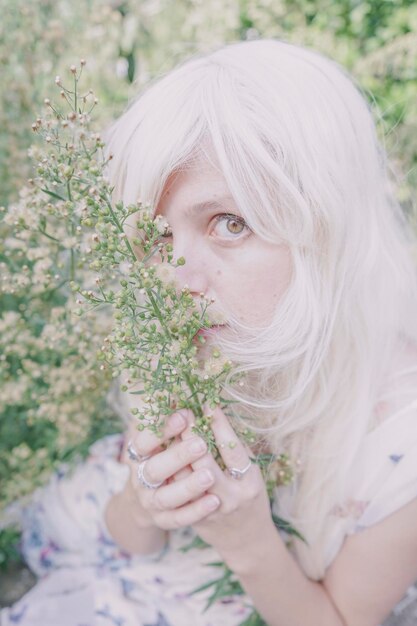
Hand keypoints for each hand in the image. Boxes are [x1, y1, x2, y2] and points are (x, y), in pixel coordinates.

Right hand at [129, 411, 220, 528]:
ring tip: (209, 475)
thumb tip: (181, 391)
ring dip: (188, 486)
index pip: (143, 441)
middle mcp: (141, 479)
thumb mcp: (157, 441)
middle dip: (178, 456)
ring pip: (167, 497)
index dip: (161, 429)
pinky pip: (179, 519)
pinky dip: (195, 511)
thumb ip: (166, 421)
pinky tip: (214, 501)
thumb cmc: (159, 460)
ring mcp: (151, 503)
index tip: (184, 414)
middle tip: (200, 444)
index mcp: (138, 455)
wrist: (145, 506)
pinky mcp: (164, 521)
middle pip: (155, 469)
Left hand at [179, 406, 275, 567]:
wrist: (245, 540)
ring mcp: (210, 511)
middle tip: (183, 412)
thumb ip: (236, 449)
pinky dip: (169, 470)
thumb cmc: (250, 497)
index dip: (220, 426)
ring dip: (175, 452)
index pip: (233, 450)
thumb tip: (215, 416)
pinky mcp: (193, 519)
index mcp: (249, 483)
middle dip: (192, 436)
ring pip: (185, 479)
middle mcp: (230, 498)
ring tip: (170, 430)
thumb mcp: (252, 473)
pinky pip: (175, 492)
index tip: (208, 405)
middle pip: (205, 464)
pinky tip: (163, 452)